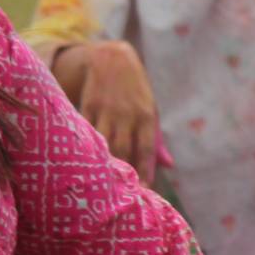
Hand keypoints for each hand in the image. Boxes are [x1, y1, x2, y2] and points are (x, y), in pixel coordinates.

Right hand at [59, 41, 159, 183]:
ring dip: (105, 163)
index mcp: (146, 115)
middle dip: (124, 172)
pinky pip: (87, 130)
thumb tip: (169, 165)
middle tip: (122, 196)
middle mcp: (127, 114)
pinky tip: (85, 162)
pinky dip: (86, 147)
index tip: (144, 192)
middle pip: (124, 149)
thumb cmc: (135, 92)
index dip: (145, 171)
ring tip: (103, 185)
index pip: (146, 148)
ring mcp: (106, 109)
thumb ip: (156, 140)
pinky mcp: (88, 106)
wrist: (112, 58)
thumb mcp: (150, 111)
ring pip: (104, 141)